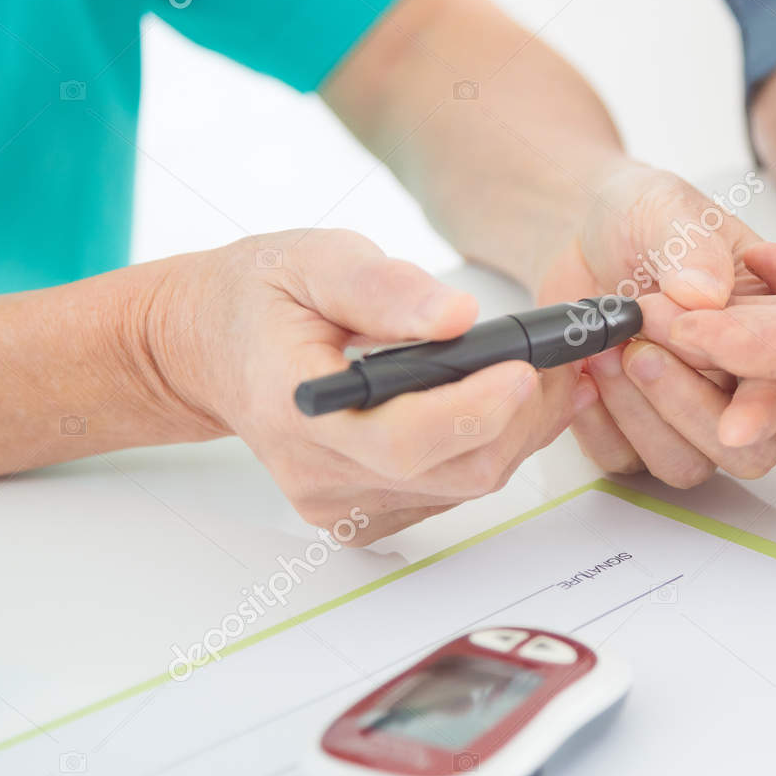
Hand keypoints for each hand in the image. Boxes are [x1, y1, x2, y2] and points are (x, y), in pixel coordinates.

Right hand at [151, 230, 575, 542]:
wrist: (213, 346)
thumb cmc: (261, 299)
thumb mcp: (314, 260)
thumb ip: (382, 288)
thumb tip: (457, 316)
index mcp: (299, 411)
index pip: (404, 440)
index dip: (476, 411)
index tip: (527, 369)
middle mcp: (318, 474)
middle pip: (452, 471)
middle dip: (522, 417)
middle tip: (562, 361)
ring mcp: (341, 504)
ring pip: (463, 486)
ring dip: (517, 434)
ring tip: (545, 373)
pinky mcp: (365, 515)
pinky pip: (450, 493)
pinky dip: (489, 449)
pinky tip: (504, 405)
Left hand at [536, 164, 775, 486]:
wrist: (584, 236)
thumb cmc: (642, 220)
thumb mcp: (666, 209)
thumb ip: (691, 246)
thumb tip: (705, 293)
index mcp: (771, 333)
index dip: (764, 412)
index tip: (734, 422)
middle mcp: (737, 387)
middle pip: (743, 453)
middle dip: (686, 403)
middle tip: (640, 347)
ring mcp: (685, 418)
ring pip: (683, 465)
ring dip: (639, 414)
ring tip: (606, 349)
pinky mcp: (632, 432)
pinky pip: (622, 461)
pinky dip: (597, 424)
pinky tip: (584, 375)